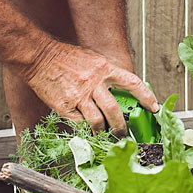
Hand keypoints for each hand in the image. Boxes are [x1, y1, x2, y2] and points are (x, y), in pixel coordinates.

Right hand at [21, 40, 159, 134]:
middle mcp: (94, 82)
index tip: (154, 107)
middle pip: (114, 111)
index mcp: (104, 68)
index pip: (132, 83)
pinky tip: (86, 128)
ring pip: (97, 122)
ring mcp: (79, 96)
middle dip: (122, 127)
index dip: (146, 97)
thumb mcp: (94, 59)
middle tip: (124, 134)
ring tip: (104, 135)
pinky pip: (79, 123)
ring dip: (103, 132)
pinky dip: (85, 128)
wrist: (39, 57)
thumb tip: (122, 90)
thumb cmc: (66, 57)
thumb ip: (107, 74)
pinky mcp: (64, 106)